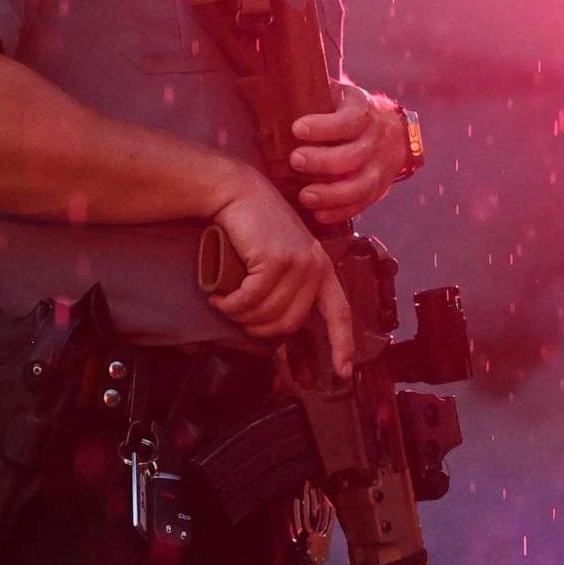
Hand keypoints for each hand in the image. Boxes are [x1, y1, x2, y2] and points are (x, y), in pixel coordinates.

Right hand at [207, 171, 354, 370]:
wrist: (237, 192)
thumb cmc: (254, 227)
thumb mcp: (281, 256)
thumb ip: (288, 285)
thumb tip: (278, 325)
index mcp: (322, 268)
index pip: (340, 313)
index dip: (342, 344)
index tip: (343, 372)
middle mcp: (316, 266)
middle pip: (289, 323)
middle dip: (259, 328)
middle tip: (238, 316)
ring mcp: (298, 263)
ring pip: (267, 314)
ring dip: (240, 316)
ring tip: (225, 302)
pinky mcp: (276, 260)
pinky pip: (250, 301)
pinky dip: (230, 304)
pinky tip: (219, 297)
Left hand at [288, 81, 404, 224]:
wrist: (393, 133)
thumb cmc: (348, 111)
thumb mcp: (337, 93)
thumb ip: (312, 92)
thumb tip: (269, 86)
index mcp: (363, 111)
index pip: (349, 120)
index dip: (324, 127)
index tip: (296, 129)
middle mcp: (376, 140)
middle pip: (353, 156)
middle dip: (322, 161)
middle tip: (295, 161)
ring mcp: (380, 167)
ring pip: (360, 186)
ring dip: (332, 194)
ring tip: (305, 196)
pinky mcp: (378, 189)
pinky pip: (362, 204)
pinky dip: (341, 212)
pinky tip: (319, 214)